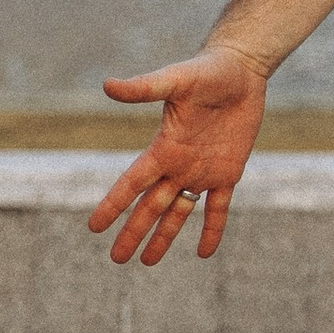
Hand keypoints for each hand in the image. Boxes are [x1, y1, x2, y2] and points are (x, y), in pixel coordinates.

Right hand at [89, 42, 269, 264]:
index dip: (113, 205)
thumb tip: (107, 85)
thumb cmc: (206, 71)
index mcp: (163, 148)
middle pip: (150, 207)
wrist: (240, 70)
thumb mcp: (175, 79)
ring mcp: (202, 171)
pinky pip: (218, 208)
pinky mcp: (229, 172)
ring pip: (178, 212)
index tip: (93, 227)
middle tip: (116, 260)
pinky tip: (204, 253)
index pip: (131, 184)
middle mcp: (178, 164)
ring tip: (146, 262)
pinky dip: (212, 230)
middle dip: (133, 232)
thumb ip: (144, 87)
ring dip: (163, 236)